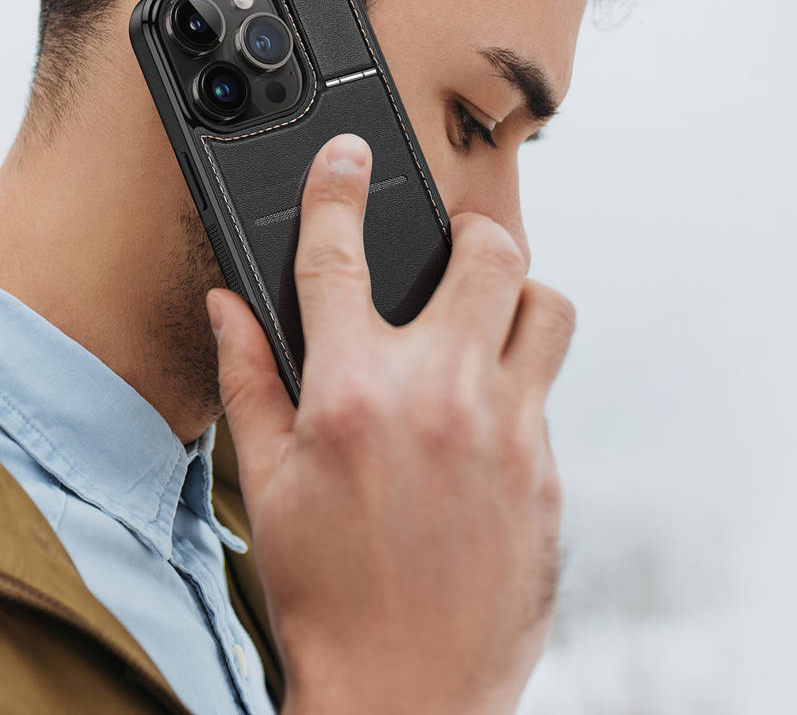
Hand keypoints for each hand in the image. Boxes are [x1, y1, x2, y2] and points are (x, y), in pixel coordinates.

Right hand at [205, 133, 574, 714]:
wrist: (407, 693)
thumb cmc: (326, 593)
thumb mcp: (267, 484)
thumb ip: (250, 378)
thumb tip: (229, 306)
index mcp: (354, 391)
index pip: (338, 257)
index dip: (336, 190)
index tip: (347, 154)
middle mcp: (442, 394)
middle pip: (490, 253)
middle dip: (472, 234)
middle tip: (458, 250)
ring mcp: (509, 429)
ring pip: (550, 308)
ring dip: (522, 302)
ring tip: (492, 326)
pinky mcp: (549, 469)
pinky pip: (548, 392)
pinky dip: (519, 386)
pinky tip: (486, 425)